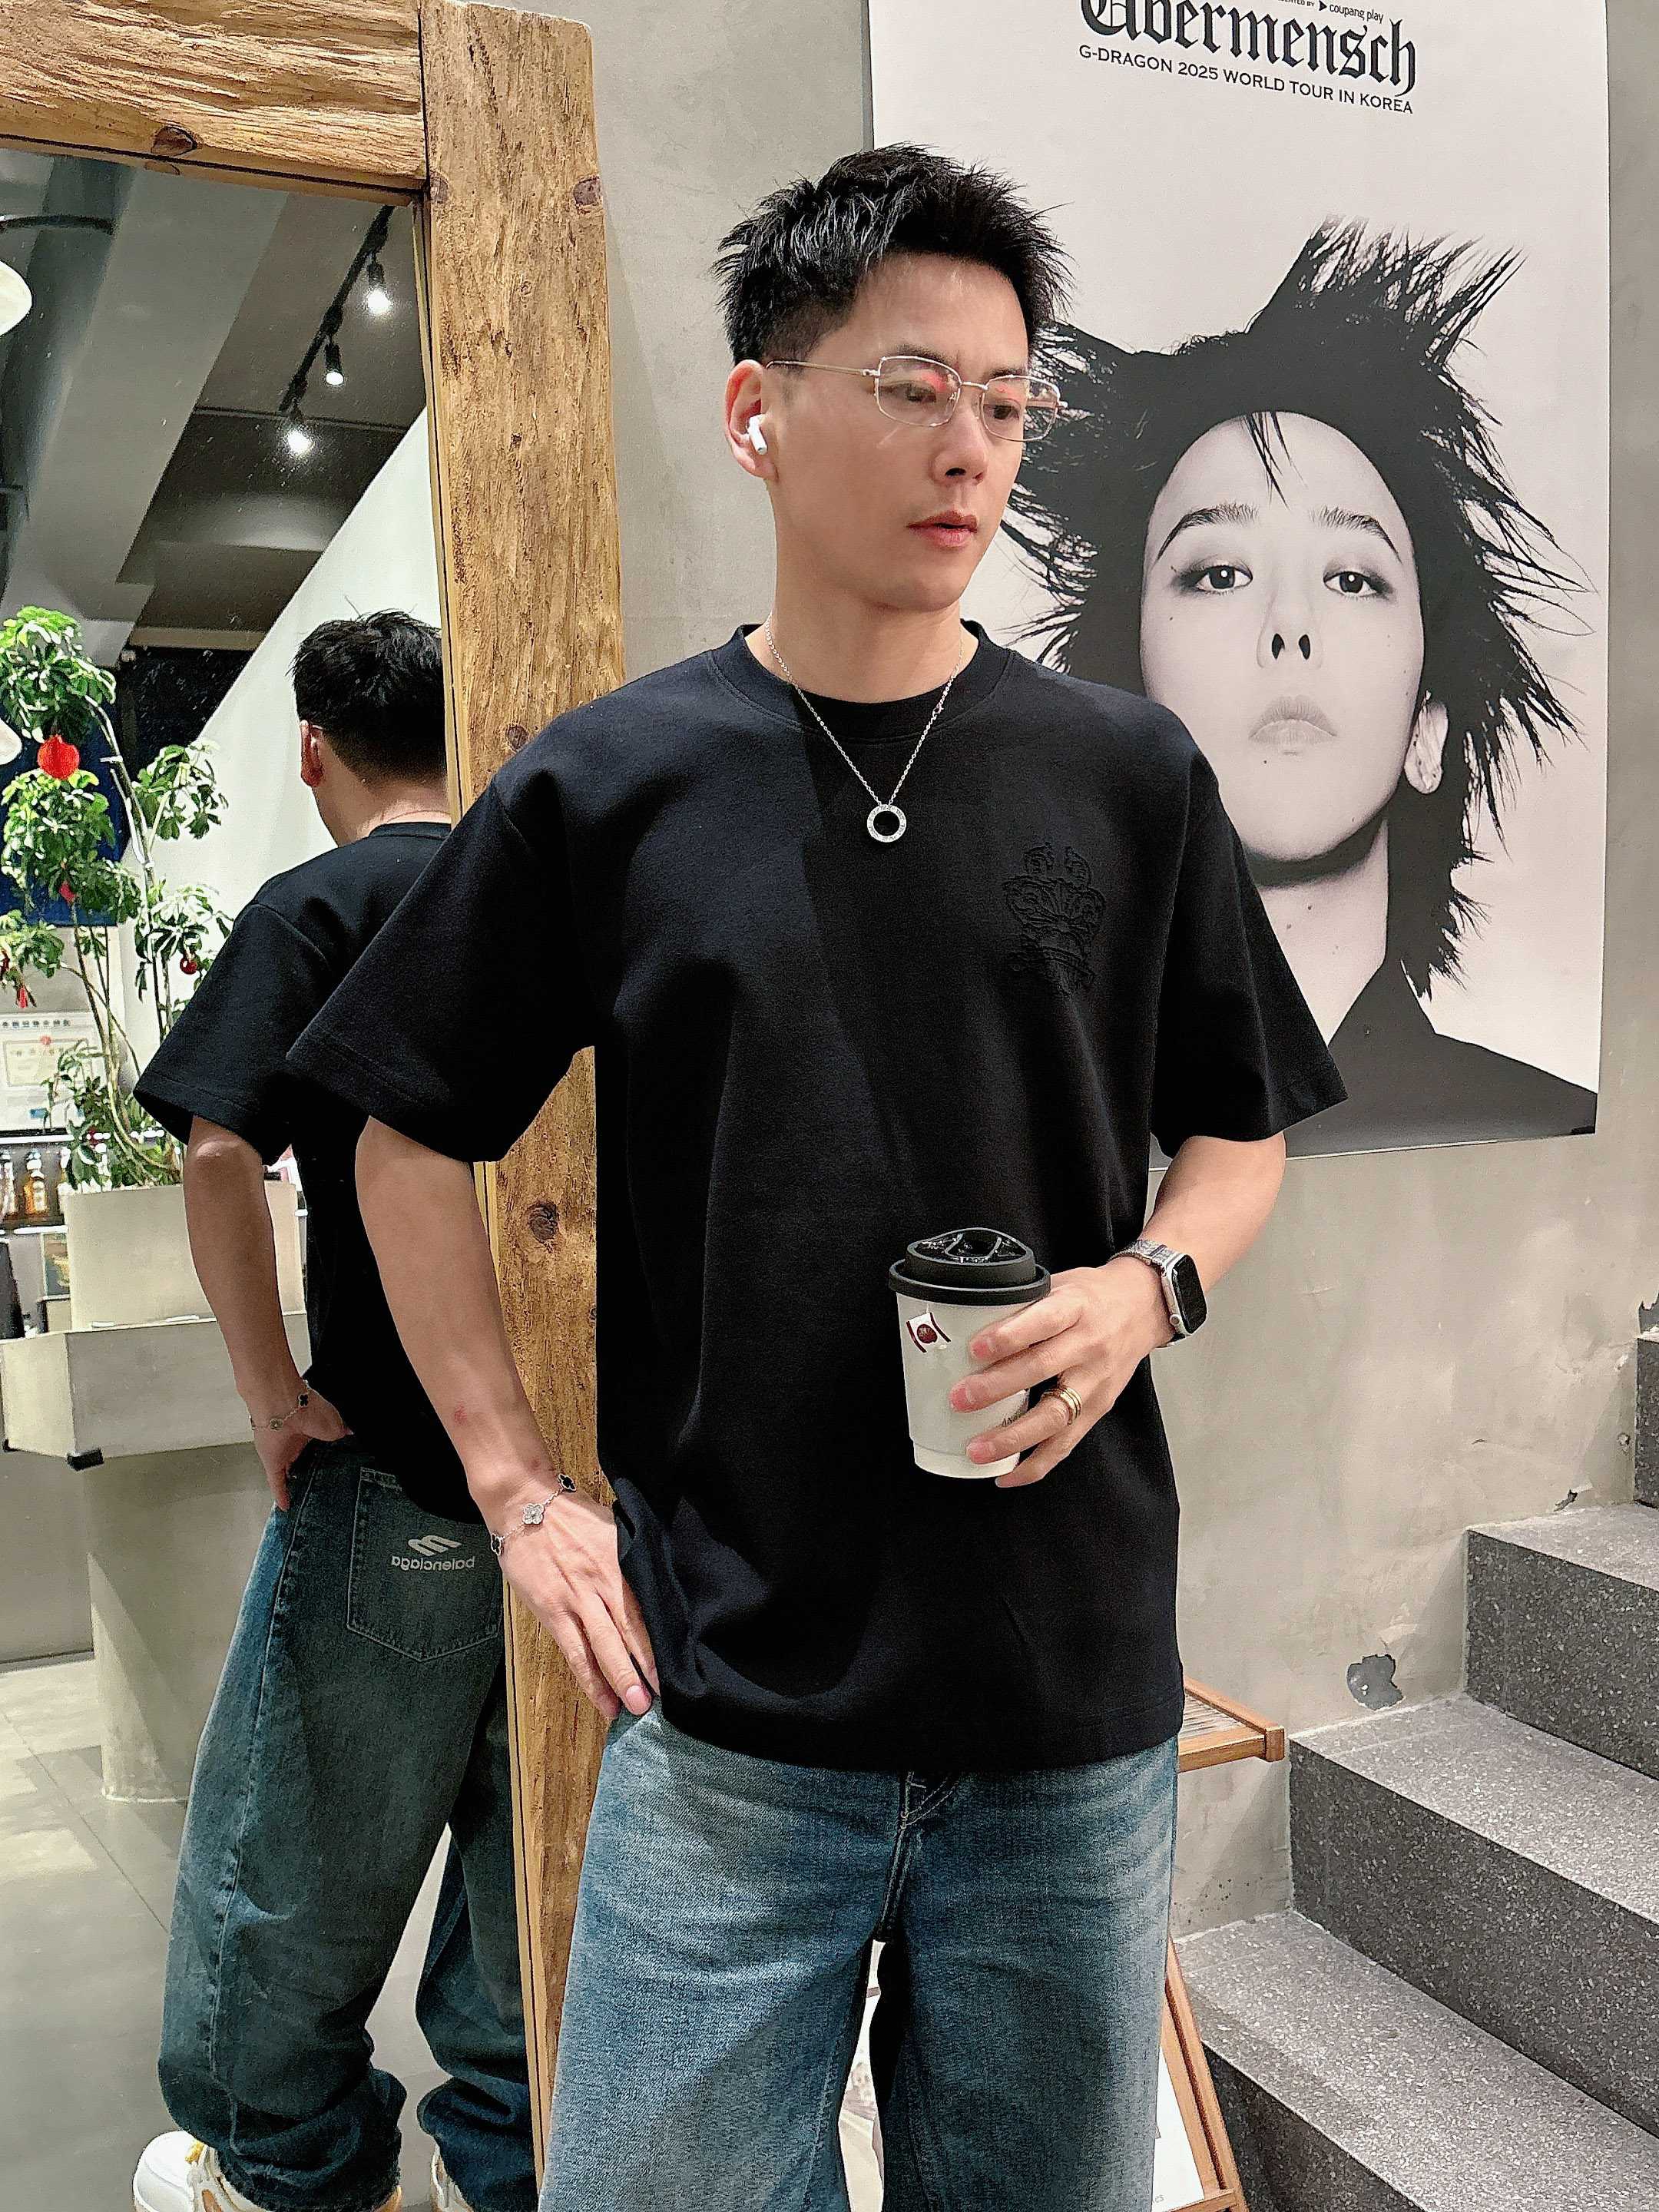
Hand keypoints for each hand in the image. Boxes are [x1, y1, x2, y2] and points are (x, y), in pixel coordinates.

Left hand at [248, 1382, 351, 1509]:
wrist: (285, 1407)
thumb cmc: (310, 1409)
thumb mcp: (337, 1425)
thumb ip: (343, 1435)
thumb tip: (352, 1436)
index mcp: (314, 1429)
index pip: (320, 1446)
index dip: (326, 1456)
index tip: (335, 1467)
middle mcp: (298, 1441)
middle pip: (304, 1459)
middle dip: (310, 1470)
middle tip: (321, 1485)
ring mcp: (284, 1453)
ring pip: (290, 1471)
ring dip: (295, 1482)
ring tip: (305, 1497)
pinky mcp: (273, 1463)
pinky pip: (277, 1483)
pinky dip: (281, 1495)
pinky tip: (286, 1507)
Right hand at [495, 1485, 660, 1723]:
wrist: (525, 1505)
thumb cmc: (571, 1517)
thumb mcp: (611, 1530)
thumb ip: (629, 1559)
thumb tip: (655, 1586)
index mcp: (621, 1562)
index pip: (647, 1607)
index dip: (661, 1639)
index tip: (679, 1664)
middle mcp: (602, 1583)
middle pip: (629, 1631)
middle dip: (646, 1666)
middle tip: (664, 1697)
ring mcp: (576, 1599)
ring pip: (603, 1646)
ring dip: (621, 1679)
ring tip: (636, 1708)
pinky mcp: (552, 1610)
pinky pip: (574, 1651)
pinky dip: (589, 1678)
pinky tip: (602, 1700)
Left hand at [949, 1257, 1174, 1488]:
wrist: (1145, 1308)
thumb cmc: (1094, 1296)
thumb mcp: (1060, 1285)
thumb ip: (1024, 1304)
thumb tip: (968, 1323)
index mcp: (1076, 1308)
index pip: (1043, 1321)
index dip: (1009, 1336)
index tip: (976, 1349)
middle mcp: (1089, 1345)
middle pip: (1042, 1369)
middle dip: (997, 1388)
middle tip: (961, 1399)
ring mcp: (1097, 1381)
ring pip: (1055, 1416)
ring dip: (1013, 1437)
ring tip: (978, 1450)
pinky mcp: (1100, 1408)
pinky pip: (1068, 1442)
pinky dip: (1037, 1463)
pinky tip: (1008, 1474)